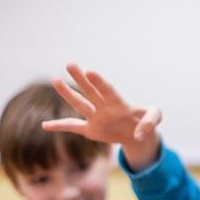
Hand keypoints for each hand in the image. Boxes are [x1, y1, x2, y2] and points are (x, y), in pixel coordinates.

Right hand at [42, 63, 161, 169]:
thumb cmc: (146, 121)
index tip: (91, 72)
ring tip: (56, 80)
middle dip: (81, 79)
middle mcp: (104, 107)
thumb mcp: (155, 117)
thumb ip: (150, 121)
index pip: (108, 91)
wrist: (137, 133)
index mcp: (119, 102)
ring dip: (68, 94)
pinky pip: (73, 127)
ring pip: (79, 104)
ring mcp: (96, 117)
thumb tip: (139, 134)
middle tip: (70, 64)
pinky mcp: (91, 130)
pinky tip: (44, 125)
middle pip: (91, 91)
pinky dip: (59, 126)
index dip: (100, 83)